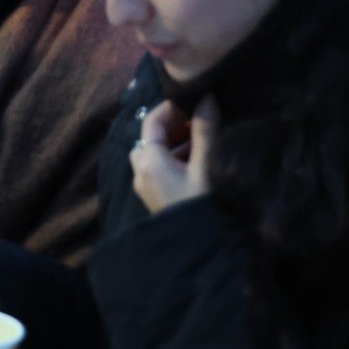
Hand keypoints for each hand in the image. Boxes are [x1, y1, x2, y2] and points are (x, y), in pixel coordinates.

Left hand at [131, 97, 216, 213]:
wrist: (200, 251)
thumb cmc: (202, 206)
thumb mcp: (205, 166)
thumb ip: (205, 132)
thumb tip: (206, 97)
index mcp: (148, 161)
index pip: (151, 122)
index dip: (171, 109)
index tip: (194, 103)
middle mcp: (141, 172)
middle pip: (152, 137)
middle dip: (176, 126)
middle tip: (202, 119)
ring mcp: (148, 187)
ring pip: (158, 154)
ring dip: (179, 142)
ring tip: (206, 137)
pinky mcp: (158, 197)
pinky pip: (163, 169)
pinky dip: (178, 158)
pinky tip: (201, 160)